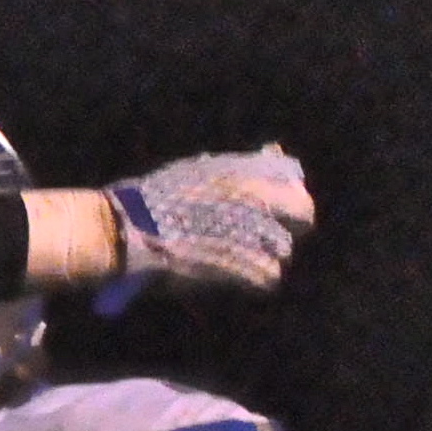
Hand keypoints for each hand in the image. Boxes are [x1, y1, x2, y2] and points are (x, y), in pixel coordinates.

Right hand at [105, 144, 313, 291]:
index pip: (296, 187)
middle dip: (282, 231)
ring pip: (281, 253)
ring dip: (261, 256)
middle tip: (257, 237)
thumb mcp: (199, 170)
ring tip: (229, 255)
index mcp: (246, 176)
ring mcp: (256, 237)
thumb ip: (242, 165)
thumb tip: (275, 150)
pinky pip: (268, 277)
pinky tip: (226, 273)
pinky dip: (251, 280)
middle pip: (301, 219)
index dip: (288, 201)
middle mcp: (258, 203)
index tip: (274, 209)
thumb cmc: (157, 198)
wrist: (130, 231)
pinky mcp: (248, 269)